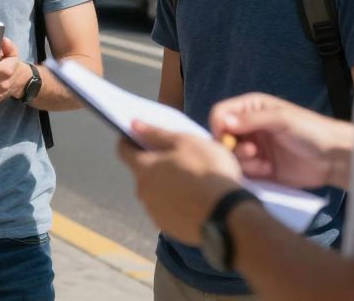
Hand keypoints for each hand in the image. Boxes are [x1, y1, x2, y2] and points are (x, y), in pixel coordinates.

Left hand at [117, 122, 241, 245]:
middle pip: (142, 172)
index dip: (129, 139)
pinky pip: (168, 210)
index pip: (124, 150)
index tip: (139, 134)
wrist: (229, 216)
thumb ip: (157, 133)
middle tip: (178, 157)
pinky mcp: (170, 228)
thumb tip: (134, 124)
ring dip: (165, 185)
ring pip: (155, 192)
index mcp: (144, 168)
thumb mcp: (186, 142)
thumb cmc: (208, 171)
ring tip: (191, 180)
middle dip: (154, 163)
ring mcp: (155, 213)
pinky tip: (195, 200)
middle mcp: (143, 193)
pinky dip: (176, 203)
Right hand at [210, 92, 353, 188]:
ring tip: (262, 162)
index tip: (226, 138)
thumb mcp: (281, 119)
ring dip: (242, 160)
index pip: (222, 113)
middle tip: (252, 151)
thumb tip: (223, 121)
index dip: (219, 125)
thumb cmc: (310, 130)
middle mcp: (249, 127)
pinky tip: (268, 170)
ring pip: (230, 155)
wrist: (333, 159)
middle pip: (222, 136)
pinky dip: (251, 171)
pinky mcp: (260, 167)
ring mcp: (254, 148)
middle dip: (232, 146)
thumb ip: (252, 119)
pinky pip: (243, 170)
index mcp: (252, 108)